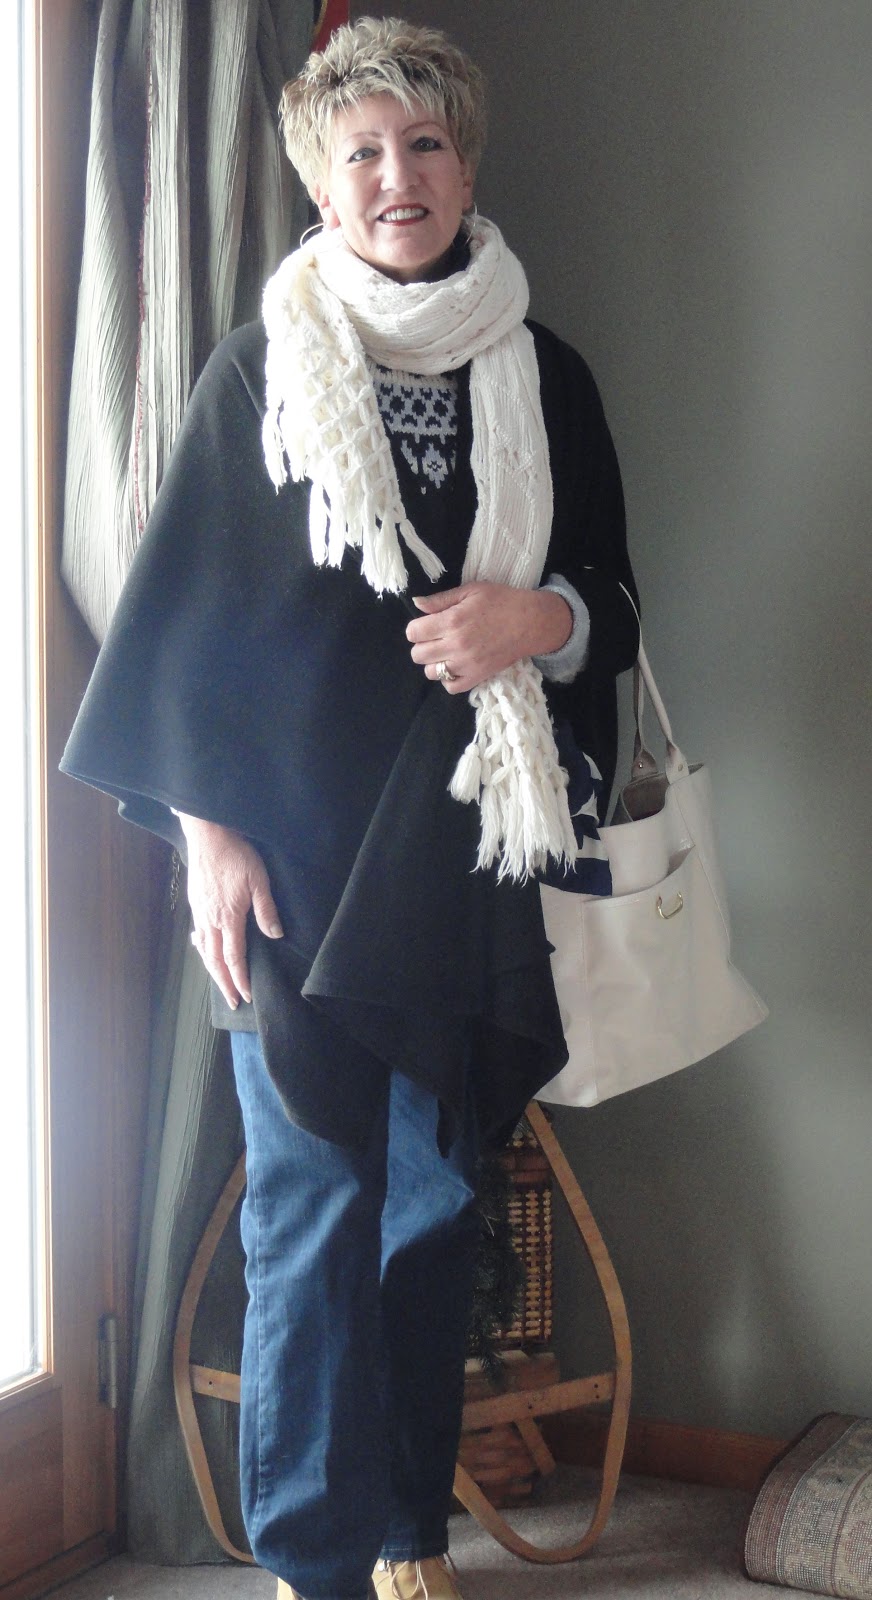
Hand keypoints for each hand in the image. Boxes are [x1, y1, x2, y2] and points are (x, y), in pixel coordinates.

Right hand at [177, 813, 282, 1008]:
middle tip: (232, 1001)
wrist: (207, 835)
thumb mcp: (259, 879)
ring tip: (219, 983)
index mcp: (228, 917)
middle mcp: (210, 919)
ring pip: (204, 949)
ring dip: (212, 969)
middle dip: (224, 983)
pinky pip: (198, 933)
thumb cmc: (236, 855)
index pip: (233, 957)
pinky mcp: (195, 902)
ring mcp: (200, 911)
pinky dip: (202, 948)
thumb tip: (274, 935)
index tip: (246, 995)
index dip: (240, 978)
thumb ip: (266, 909)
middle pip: (214, 960)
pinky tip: (203, 949)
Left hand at [406, 581, 572, 692]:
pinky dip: (448, 679)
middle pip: (418, 655)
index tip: (426, 625)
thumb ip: (441, 599)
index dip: (416, 628)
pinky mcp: (477, 677)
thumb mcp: (471, 590)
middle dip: (422, 645)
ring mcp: (465, 664)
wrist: (530, 622)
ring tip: (446, 652)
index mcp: (451, 621)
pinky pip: (450, 687)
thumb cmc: (501, 601)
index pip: (413, 633)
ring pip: (431, 672)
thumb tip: (417, 604)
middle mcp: (455, 645)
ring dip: (434, 662)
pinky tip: (454, 666)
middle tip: (436, 638)